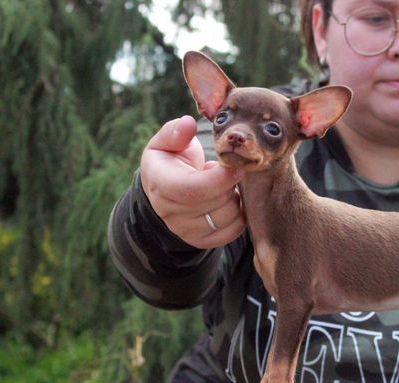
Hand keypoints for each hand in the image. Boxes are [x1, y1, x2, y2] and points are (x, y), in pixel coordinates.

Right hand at [140, 115, 246, 248]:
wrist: (165, 191)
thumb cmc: (170, 160)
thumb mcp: (165, 142)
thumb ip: (175, 132)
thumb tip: (188, 124)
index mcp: (159, 184)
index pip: (192, 190)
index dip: (219, 179)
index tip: (235, 166)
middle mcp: (170, 213)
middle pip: (216, 202)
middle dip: (230, 184)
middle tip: (228, 170)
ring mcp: (186, 231)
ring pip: (228, 217)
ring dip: (235, 198)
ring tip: (223, 185)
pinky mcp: (202, 241)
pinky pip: (233, 232)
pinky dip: (239, 215)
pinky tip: (228, 200)